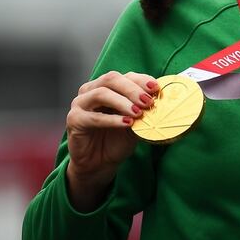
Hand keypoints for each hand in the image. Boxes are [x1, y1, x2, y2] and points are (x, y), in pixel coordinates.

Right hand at [65, 71, 156, 210]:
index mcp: (107, 87)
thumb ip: (145, 111)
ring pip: (101, 93)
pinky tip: (127, 123)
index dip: (141, 80)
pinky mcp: (74, 120)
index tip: (156, 89)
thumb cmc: (118, 139)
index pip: (125, 76)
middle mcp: (91, 90)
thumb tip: (164, 102)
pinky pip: (93, 117)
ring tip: (138, 113)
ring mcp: (80, 104)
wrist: (100, 162)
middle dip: (132, 89)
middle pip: (111, 79)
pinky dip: (112, 119)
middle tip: (147, 101)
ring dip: (123, 102)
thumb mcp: (136, 123)